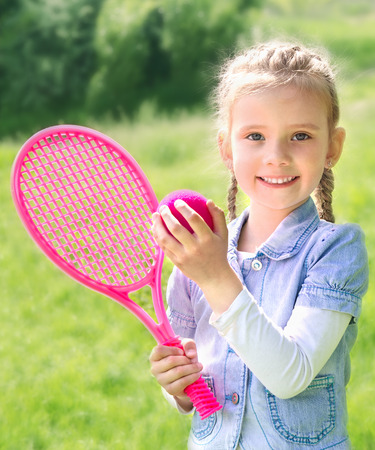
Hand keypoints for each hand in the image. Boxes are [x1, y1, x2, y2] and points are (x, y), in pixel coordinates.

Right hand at [149, 339, 201, 410]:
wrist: (185, 375)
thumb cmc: (182, 357)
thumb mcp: (185, 346)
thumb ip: (188, 344)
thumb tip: (191, 354)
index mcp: (155, 357)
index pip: (159, 350)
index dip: (172, 350)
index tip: (182, 352)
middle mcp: (155, 369)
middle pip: (171, 361)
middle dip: (186, 359)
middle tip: (194, 360)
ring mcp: (161, 380)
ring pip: (178, 371)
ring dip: (192, 368)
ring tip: (199, 366)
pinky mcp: (169, 390)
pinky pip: (182, 382)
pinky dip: (192, 377)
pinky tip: (197, 374)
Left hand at [152, 199, 242, 315]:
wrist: (214, 278)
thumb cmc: (219, 251)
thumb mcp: (223, 234)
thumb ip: (218, 216)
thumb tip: (208, 201)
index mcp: (208, 239)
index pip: (194, 219)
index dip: (184, 208)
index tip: (177, 201)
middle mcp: (195, 248)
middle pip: (176, 228)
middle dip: (166, 215)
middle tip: (162, 207)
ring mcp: (184, 257)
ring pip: (165, 239)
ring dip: (157, 225)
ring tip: (154, 215)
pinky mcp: (177, 263)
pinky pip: (164, 247)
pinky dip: (157, 236)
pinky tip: (155, 228)